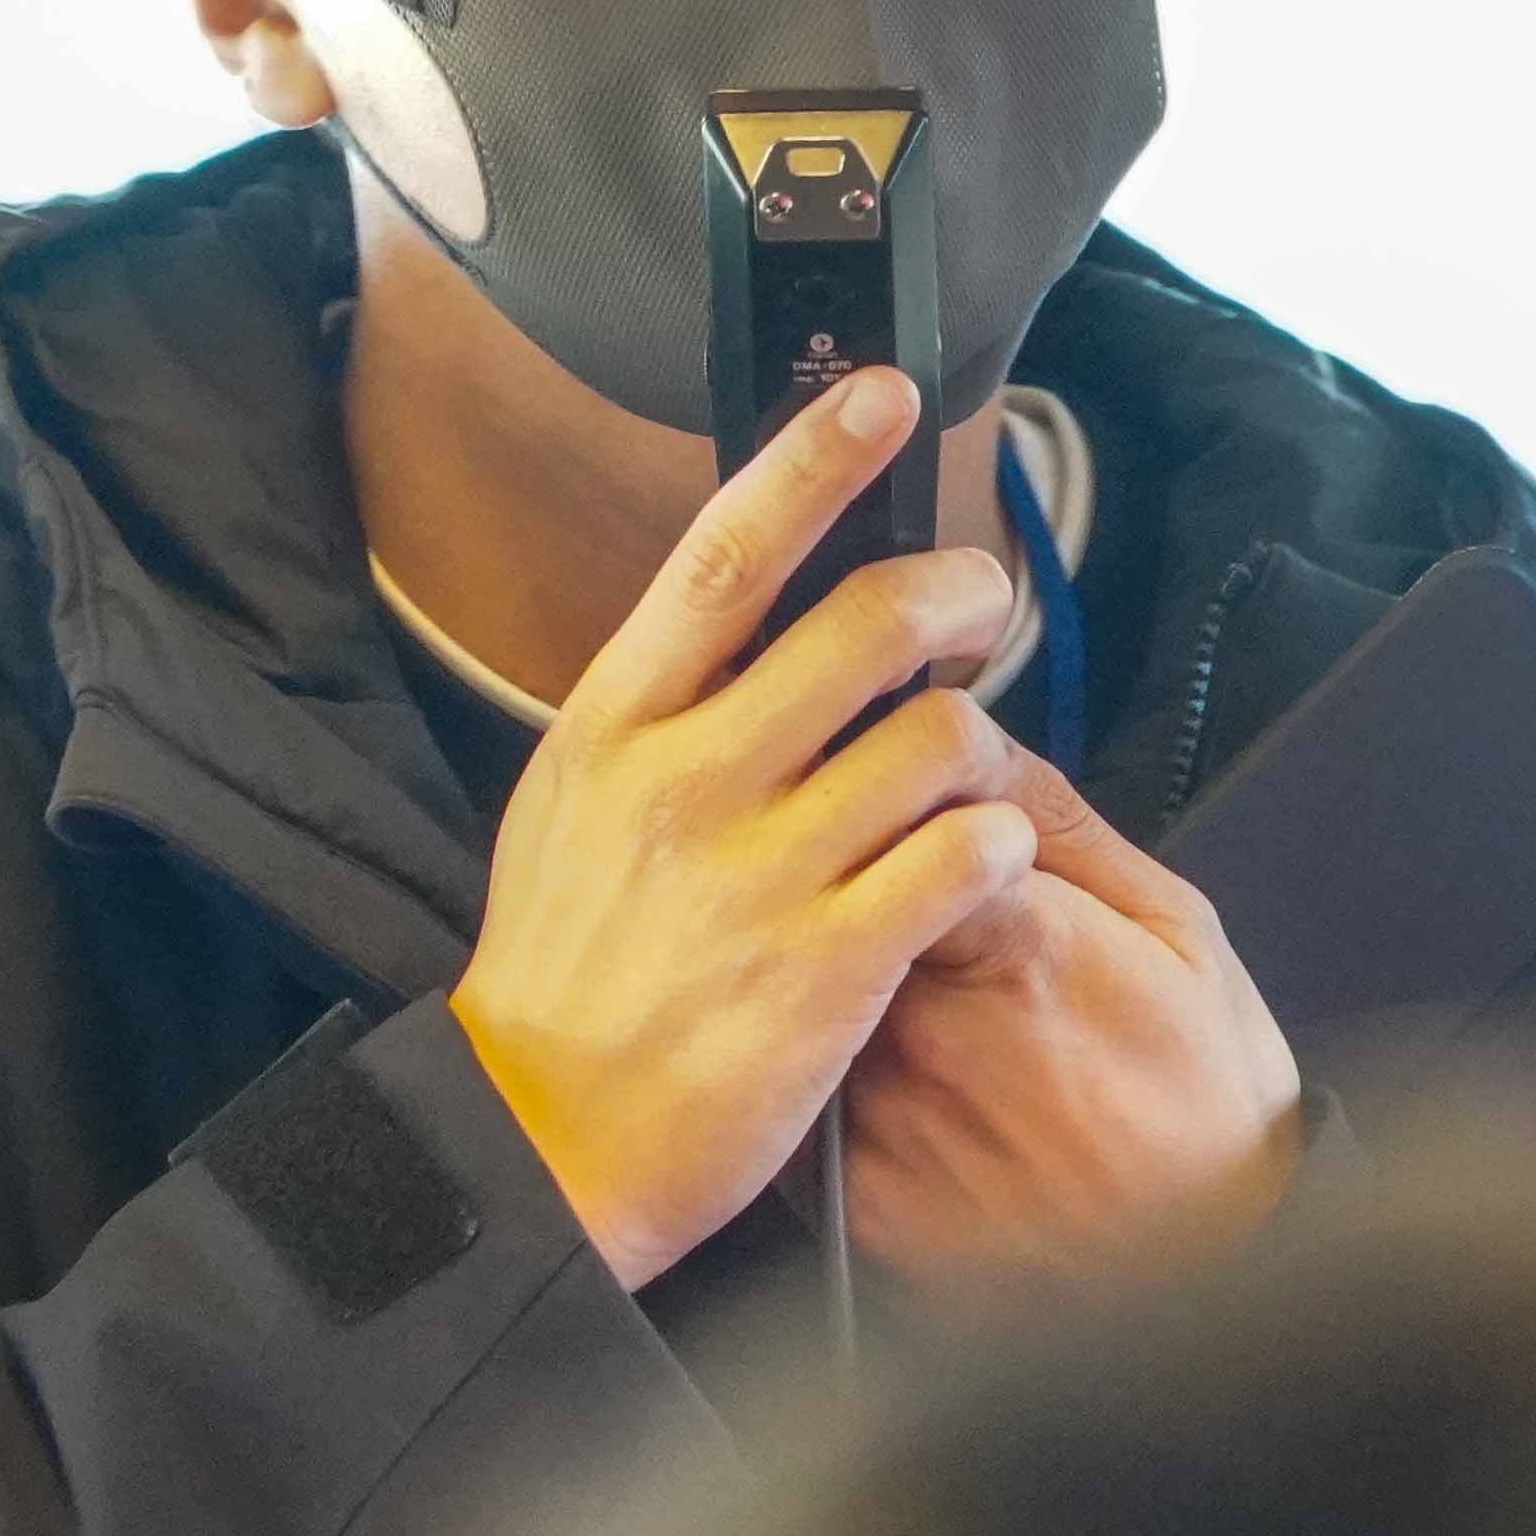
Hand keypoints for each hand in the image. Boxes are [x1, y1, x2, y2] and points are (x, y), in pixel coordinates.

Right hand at [449, 369, 1039, 1291]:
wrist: (536, 1142)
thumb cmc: (563, 975)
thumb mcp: (569, 809)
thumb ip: (658, 712)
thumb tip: (749, 611)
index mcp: (613, 727)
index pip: (724, 556)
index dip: (812, 460)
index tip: (878, 393)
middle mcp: (685, 781)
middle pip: (862, 624)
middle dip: (954, 590)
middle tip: (978, 600)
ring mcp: (758, 872)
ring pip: (938, 740)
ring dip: (981, 745)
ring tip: (967, 779)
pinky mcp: (829, 965)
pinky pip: (967, 857)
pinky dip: (999, 845)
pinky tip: (982, 863)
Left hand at [838, 744, 1304, 1290]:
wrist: (1215, 1277)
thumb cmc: (1207, 1103)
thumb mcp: (1175, 927)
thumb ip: (1061, 823)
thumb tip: (975, 745)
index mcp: (1009, 936)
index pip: (881, 808)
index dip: (885, 802)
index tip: (900, 807)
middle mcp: (924, 1026)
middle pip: (824, 903)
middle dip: (853, 892)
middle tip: (921, 930)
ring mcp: (880, 1116)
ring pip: (804, 1004)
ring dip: (832, 993)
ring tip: (936, 1032)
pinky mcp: (854, 1200)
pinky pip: (803, 1106)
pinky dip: (830, 1089)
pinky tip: (916, 1104)